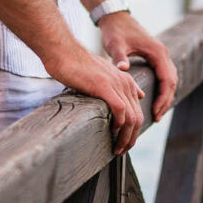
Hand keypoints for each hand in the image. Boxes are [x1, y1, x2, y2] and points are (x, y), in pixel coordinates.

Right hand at [46, 40, 145, 154]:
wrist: (64, 52)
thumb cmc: (77, 65)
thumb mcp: (101, 75)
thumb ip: (116, 86)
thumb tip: (132, 96)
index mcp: (126, 81)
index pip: (137, 111)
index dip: (133, 130)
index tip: (124, 142)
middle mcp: (125, 83)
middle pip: (138, 117)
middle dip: (131, 138)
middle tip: (121, 150)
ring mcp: (116, 84)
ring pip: (131, 118)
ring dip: (126, 137)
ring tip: (117, 149)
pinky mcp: (105, 86)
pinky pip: (121, 110)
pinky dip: (119, 124)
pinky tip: (112, 131)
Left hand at [99, 11, 177, 120]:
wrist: (115, 17)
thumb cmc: (115, 30)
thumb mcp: (115, 44)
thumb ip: (120, 57)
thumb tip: (122, 69)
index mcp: (157, 52)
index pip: (167, 80)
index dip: (163, 98)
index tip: (155, 112)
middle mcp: (163, 53)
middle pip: (172, 82)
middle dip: (166, 100)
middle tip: (156, 117)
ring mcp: (160, 54)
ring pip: (170, 79)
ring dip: (166, 96)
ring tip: (157, 113)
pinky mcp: (155, 56)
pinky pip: (164, 75)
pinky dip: (163, 88)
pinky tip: (155, 99)